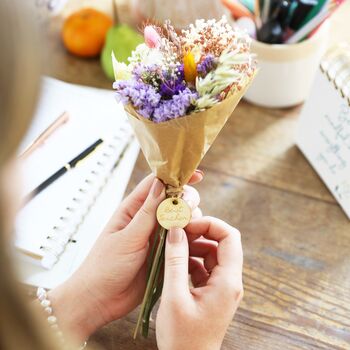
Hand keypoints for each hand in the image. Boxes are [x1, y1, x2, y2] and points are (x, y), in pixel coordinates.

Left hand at [48, 171, 202, 341]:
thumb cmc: (104, 266)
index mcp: (132, 210)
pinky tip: (193, 243)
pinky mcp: (163, 252)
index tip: (197, 175)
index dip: (175, 176)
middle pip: (173, 199)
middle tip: (188, 210)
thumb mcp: (127, 237)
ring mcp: (156, 236)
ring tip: (188, 229)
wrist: (100, 300)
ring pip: (181, 218)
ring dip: (190, 219)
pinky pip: (181, 239)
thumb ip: (147, 213)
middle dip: (186, 200)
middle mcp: (146, 220)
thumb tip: (161, 184)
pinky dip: (191, 237)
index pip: (156, 184)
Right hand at [156, 217, 242, 349]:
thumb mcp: (175, 296)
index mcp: (228, 281)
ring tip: (173, 247)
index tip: (187, 224)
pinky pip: (205, 266)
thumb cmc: (183, 338)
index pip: (230, 237)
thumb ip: (176, 261)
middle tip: (177, 232)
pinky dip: (191, 260)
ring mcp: (222, 287)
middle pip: (222, 242)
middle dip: (200, 232)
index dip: (210, 224)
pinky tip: (175, 263)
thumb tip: (176, 230)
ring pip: (212, 253)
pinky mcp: (213, 292)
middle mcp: (230, 281)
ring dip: (194, 246)